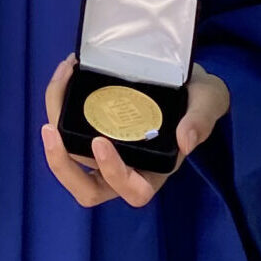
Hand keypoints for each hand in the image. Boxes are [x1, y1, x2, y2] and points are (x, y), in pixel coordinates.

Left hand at [40, 56, 229, 210]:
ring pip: (69, 157)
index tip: (102, 141)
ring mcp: (105, 150)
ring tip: (60, 82)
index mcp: (154, 170)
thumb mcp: (209, 101)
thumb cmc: (199, 97)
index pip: (131, 190)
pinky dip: (60, 101)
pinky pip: (67, 126)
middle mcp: (125, 167)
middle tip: (51, 130)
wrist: (187, 76)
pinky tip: (68, 70)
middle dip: (61, 165)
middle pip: (86, 188)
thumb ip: (201, 120)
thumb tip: (186, 142)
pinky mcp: (90, 127)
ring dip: (54, 126)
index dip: (113, 173)